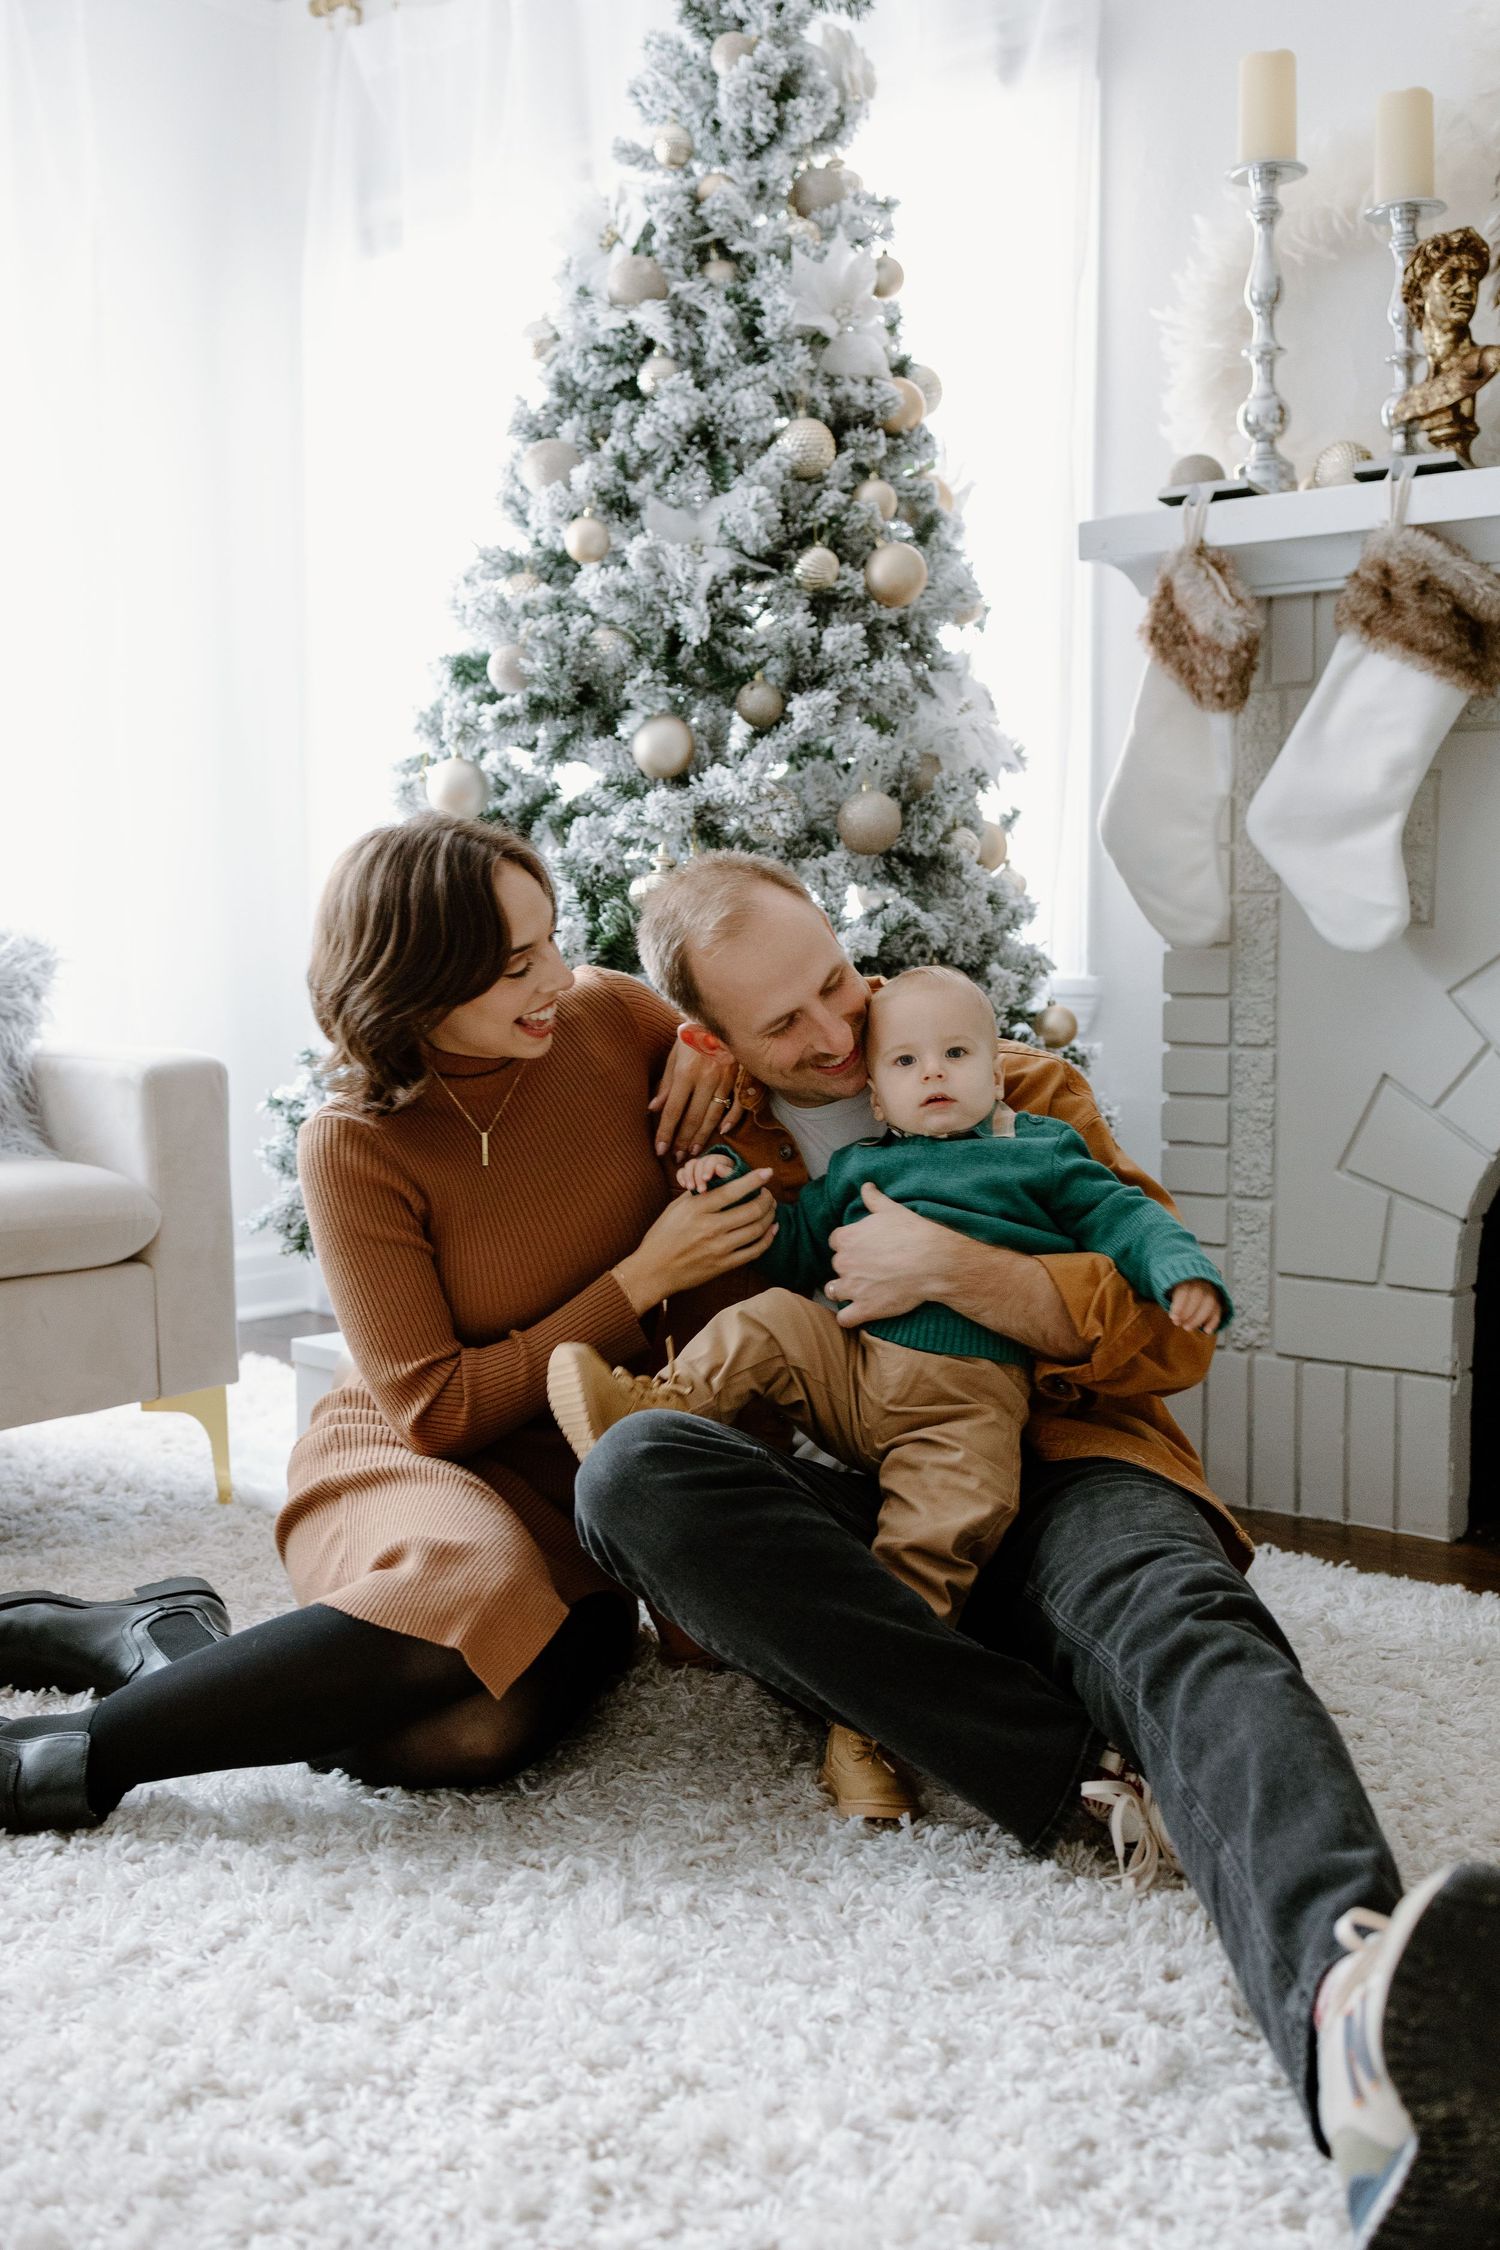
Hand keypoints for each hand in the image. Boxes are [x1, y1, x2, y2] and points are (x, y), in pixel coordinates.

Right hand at [613, 1169, 776, 1312]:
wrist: (654, 1270)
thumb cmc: (662, 1236)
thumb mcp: (676, 1208)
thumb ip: (699, 1195)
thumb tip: (721, 1181)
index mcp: (697, 1209)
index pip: (733, 1190)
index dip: (754, 1180)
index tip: (766, 1172)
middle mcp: (710, 1227)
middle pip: (751, 1209)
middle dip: (766, 1199)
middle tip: (768, 1194)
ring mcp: (719, 1248)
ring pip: (757, 1229)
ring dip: (769, 1217)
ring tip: (770, 1210)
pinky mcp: (723, 1265)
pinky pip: (754, 1251)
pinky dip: (767, 1239)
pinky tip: (771, 1230)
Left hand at [647, 1028, 742, 1161]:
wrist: (721, 1015)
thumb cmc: (693, 1034)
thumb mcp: (674, 1054)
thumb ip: (666, 1083)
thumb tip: (653, 1108)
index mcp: (686, 1072)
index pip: (673, 1110)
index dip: (665, 1132)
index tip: (659, 1149)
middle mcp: (707, 1078)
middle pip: (693, 1118)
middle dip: (683, 1141)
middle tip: (677, 1158)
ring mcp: (727, 1079)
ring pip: (713, 1115)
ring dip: (703, 1136)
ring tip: (694, 1152)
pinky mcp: (742, 1077)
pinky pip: (738, 1104)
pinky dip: (731, 1119)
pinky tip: (722, 1132)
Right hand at [677, 1151, 735, 1193]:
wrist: (727, 1193)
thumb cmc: (733, 1186)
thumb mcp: (734, 1180)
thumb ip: (728, 1173)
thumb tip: (718, 1168)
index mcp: (722, 1160)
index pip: (712, 1160)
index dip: (708, 1168)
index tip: (707, 1179)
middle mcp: (709, 1160)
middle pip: (700, 1163)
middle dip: (698, 1176)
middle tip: (700, 1190)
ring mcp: (698, 1166)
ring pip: (690, 1165)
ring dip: (688, 1176)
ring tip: (691, 1188)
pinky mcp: (690, 1173)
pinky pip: (682, 1171)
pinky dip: (681, 1177)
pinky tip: (683, 1186)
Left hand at [824, 1181, 944, 1327]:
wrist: (933, 1261)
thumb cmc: (913, 1232)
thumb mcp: (892, 1209)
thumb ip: (874, 1199)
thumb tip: (865, 1186)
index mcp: (847, 1238)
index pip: (836, 1241)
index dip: (849, 1245)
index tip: (863, 1247)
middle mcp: (844, 1262)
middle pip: (837, 1265)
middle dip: (848, 1267)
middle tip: (869, 1268)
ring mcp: (853, 1287)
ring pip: (834, 1291)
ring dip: (843, 1291)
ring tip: (861, 1290)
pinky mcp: (864, 1308)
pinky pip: (845, 1318)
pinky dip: (849, 1317)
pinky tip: (859, 1312)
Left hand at [1169, 1279, 1222, 1333]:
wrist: (1197, 1285)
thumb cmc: (1181, 1293)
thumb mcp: (1173, 1292)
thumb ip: (1174, 1303)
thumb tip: (1174, 1318)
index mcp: (1187, 1281)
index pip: (1184, 1291)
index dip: (1178, 1305)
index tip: (1173, 1317)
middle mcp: (1201, 1285)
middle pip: (1197, 1296)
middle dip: (1187, 1313)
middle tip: (1178, 1324)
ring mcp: (1211, 1293)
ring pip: (1209, 1304)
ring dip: (1198, 1319)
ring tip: (1187, 1328)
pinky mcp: (1218, 1303)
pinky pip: (1218, 1311)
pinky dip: (1213, 1322)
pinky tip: (1206, 1331)